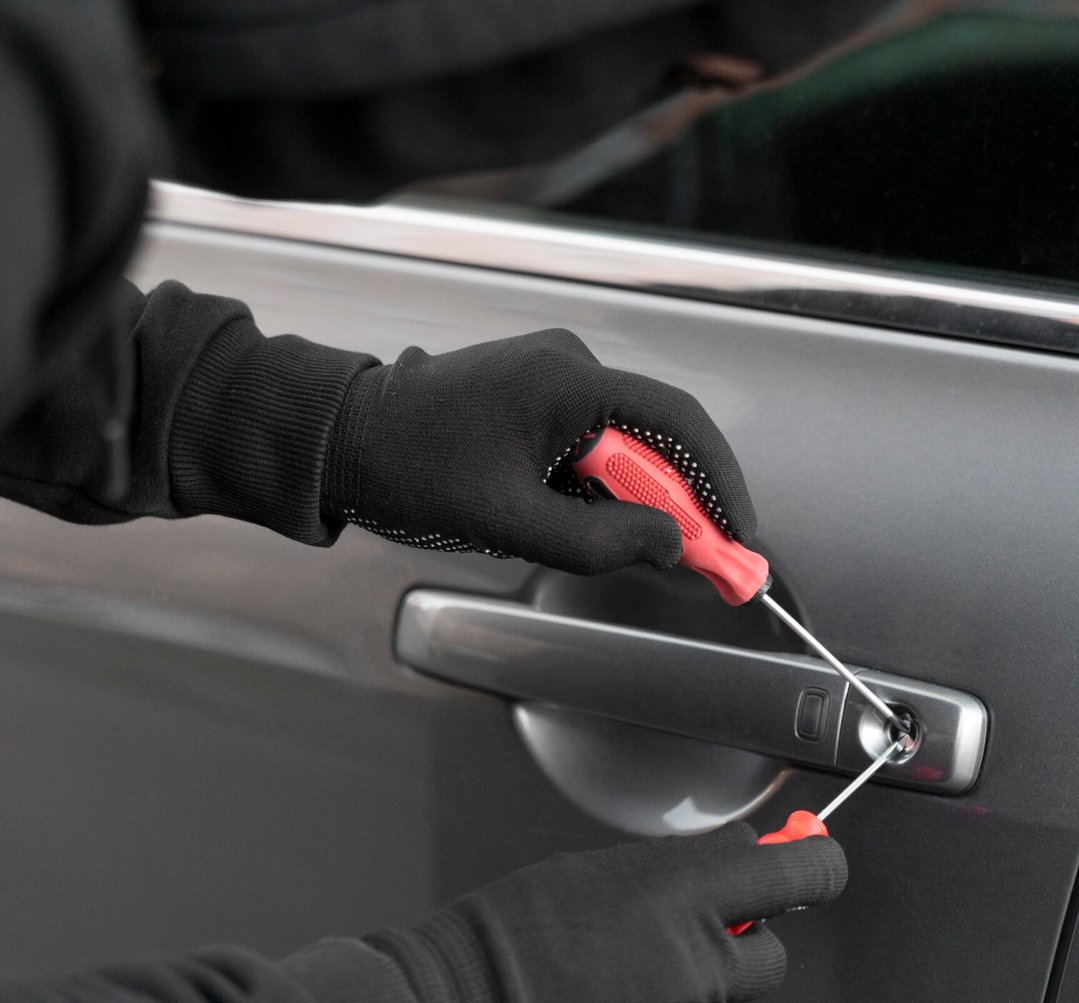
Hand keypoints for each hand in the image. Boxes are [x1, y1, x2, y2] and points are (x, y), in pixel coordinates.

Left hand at [319, 329, 756, 573]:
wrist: (340, 438)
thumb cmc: (408, 467)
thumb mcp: (509, 522)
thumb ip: (597, 541)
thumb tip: (668, 546)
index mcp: (567, 381)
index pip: (677, 423)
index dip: (719, 483)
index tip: (738, 535)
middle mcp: (568, 365)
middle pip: (654, 438)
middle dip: (680, 504)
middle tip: (702, 561)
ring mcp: (550, 377)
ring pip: (621, 446)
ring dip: (631, 499)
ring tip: (621, 548)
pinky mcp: (533, 396)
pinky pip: (589, 442)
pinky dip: (599, 487)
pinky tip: (578, 523)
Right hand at [365, 823, 846, 1002]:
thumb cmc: (510, 937)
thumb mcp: (596, 871)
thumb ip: (677, 868)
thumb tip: (734, 858)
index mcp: (678, 895)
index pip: (795, 873)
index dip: (816, 863)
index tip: (816, 857)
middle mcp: (696, 964)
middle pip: (774, 953)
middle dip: (749, 938)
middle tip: (706, 926)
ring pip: (728, 997)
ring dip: (697, 980)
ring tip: (622, 967)